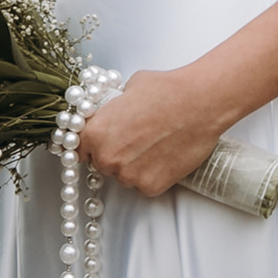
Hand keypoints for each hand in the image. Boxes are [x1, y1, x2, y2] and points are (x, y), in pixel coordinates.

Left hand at [77, 67, 225, 198]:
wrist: (199, 104)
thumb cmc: (165, 91)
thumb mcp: (126, 89)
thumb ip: (110, 109)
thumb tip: (110, 113)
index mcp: (95, 133)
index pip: (78, 149)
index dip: (88, 145)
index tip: (96, 144)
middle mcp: (107, 158)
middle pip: (102, 163)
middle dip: (114, 153)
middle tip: (134, 139)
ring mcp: (129, 176)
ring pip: (124, 175)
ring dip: (133, 165)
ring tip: (154, 144)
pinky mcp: (151, 187)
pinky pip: (144, 184)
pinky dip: (152, 173)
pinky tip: (164, 154)